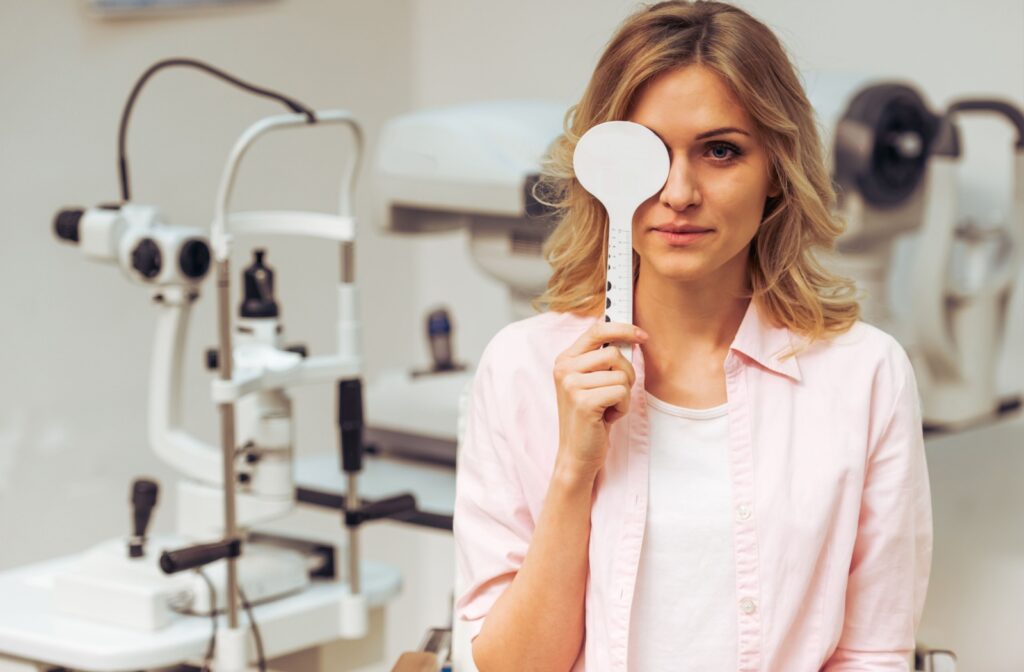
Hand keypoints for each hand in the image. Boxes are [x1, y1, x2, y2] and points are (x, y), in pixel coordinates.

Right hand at [552, 321, 647, 480]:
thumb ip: (602, 360)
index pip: (596, 330)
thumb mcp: (591, 383)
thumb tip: (631, 336)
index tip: (642, 335)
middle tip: (615, 394)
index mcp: (565, 360)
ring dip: (624, 395)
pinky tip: (608, 417)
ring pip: (621, 375)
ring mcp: (571, 385)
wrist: (577, 454)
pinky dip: (623, 407)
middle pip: (614, 354)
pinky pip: (622, 392)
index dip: (622, 328)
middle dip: (626, 374)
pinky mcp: (584, 401)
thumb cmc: (590, 418)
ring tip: (608, 407)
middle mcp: (564, 369)